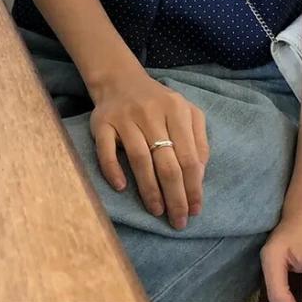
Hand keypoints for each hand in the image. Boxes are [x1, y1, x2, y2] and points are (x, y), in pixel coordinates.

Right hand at [89, 69, 208, 229]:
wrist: (120, 80)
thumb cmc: (158, 104)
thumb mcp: (185, 113)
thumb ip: (198, 140)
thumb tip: (200, 176)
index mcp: (176, 110)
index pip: (189, 156)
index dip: (193, 187)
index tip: (195, 210)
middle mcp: (151, 112)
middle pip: (167, 162)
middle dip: (175, 196)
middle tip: (178, 220)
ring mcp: (125, 117)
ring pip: (140, 159)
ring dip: (150, 190)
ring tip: (157, 210)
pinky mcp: (102, 123)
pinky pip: (107, 150)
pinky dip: (114, 170)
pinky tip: (122, 188)